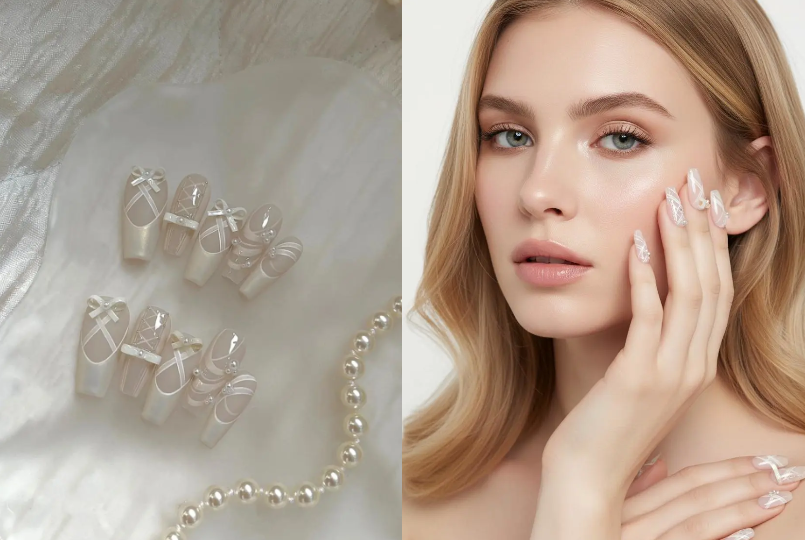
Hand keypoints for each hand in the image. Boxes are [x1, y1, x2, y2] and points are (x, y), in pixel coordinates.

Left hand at [542, 172, 733, 494]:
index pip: (717, 292)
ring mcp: (671, 374)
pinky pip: (650, 317)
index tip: (703, 203)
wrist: (588, 478)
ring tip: (670, 199)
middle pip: (712, 284)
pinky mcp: (639, 378)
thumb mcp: (639, 380)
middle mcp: (694, 367)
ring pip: (690, 294)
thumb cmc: (606, 426)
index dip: (713, 246)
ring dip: (681, 242)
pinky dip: (647, 276)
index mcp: (696, 365)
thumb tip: (648, 303)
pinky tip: (637, 241)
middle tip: (695, 182)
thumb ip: (652, 345)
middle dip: (704, 230)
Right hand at [622, 456, 800, 538]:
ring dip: (742, 508)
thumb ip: (635, 493)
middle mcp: (633, 526)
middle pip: (695, 496)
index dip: (725, 468)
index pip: (683, 480)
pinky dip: (718, 539)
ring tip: (778, 498)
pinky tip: (746, 535)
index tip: (762, 461)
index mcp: (626, 509)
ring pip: (698, 521)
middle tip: (785, 472)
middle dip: (744, 481)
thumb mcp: (613, 521)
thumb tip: (659, 463)